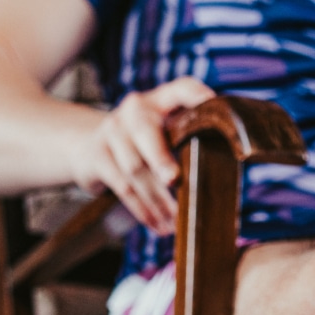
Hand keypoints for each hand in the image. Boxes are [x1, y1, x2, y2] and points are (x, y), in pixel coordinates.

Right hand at [69, 77, 214, 234]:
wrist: (88, 147)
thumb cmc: (143, 146)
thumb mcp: (164, 134)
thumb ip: (189, 142)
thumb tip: (226, 174)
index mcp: (161, 101)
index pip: (183, 88)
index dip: (198, 96)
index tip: (214, 107)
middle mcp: (135, 109)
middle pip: (146, 131)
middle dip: (160, 157)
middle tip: (174, 179)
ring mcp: (113, 130)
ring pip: (136, 168)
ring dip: (158, 201)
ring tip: (176, 224)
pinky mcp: (98, 155)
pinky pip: (122, 186)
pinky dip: (143, 210)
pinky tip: (158, 225)